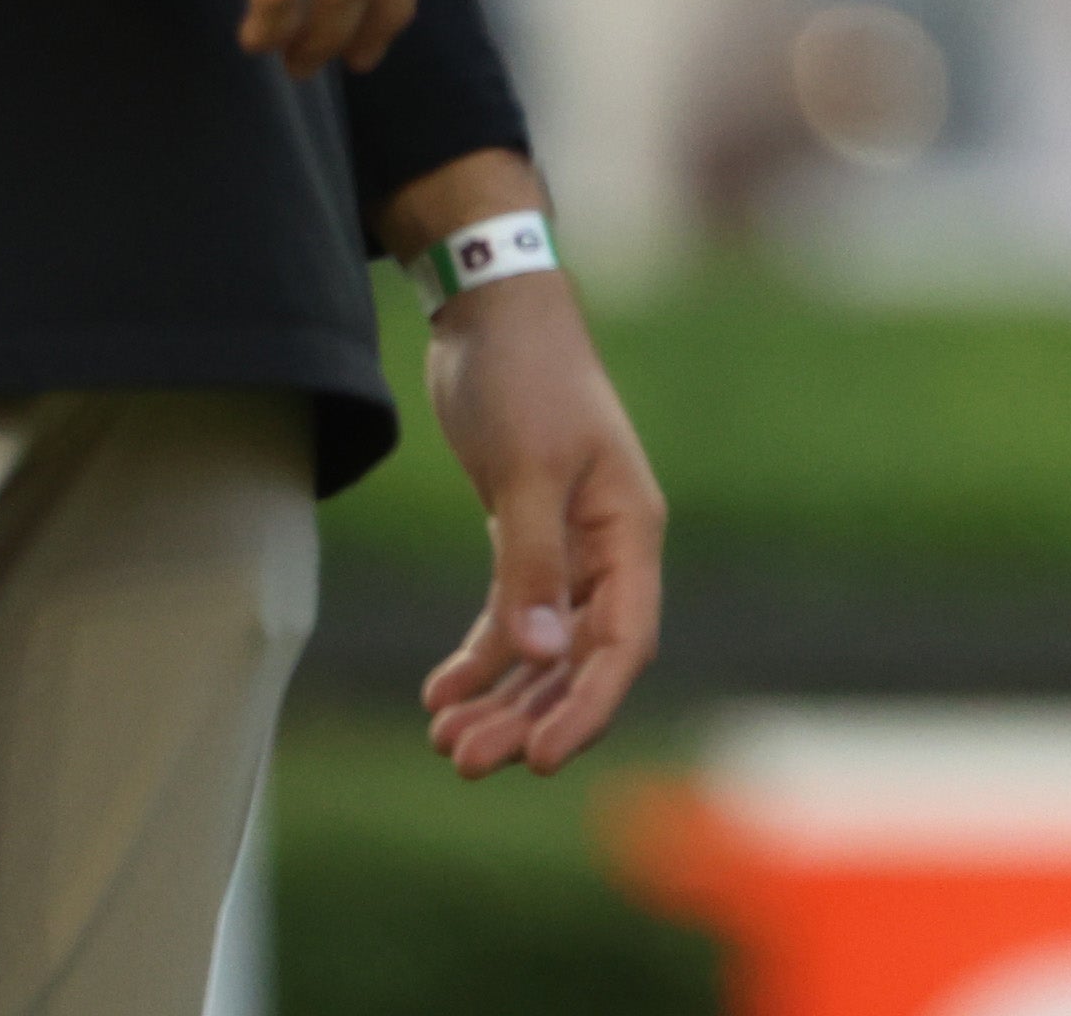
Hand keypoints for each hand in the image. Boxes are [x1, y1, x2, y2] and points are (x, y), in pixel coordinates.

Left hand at [417, 263, 664, 779]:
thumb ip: (534, 564)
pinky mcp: (526, 535)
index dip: (587, 707)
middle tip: (464, 760)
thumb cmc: (525, 378)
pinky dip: (480, 658)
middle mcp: (608, 548)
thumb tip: (540, 657)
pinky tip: (440, 691)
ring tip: (444, 742)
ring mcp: (569, 545)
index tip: (541, 760)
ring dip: (500, 698)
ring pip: (543, 649)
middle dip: (528, 715)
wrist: (491, 311)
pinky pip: (511, 617)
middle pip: (579, 660)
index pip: (624, 643)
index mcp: (630, 530)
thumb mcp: (528, 468)